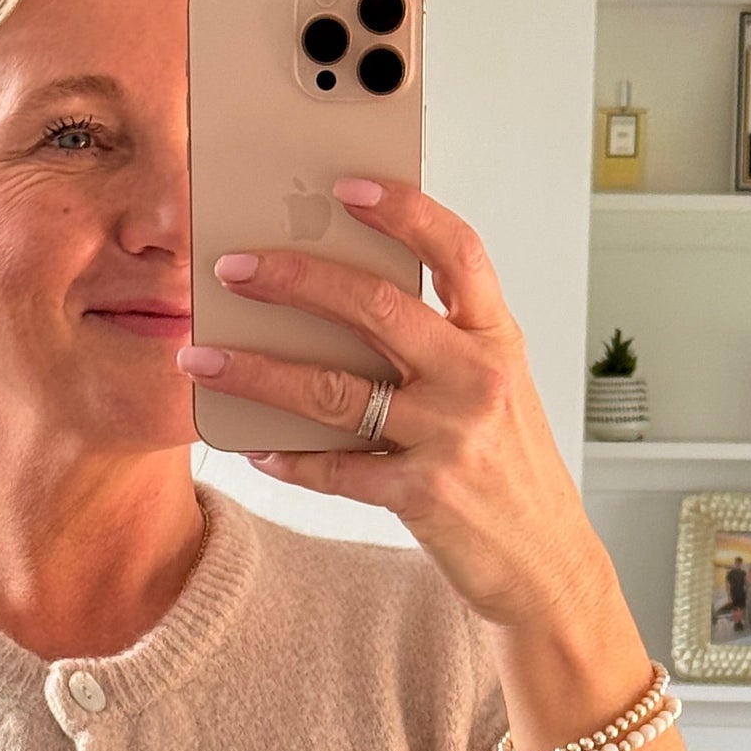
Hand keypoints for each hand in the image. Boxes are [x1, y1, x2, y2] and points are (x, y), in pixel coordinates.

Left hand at [176, 179, 616, 633]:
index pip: (457, 251)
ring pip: (335, 390)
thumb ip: (440, 345)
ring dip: (257, 371)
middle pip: (375, 307)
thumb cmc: (510, 470)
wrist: (546, 563)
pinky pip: (336, 469)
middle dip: (294, 280)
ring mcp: (451, 437)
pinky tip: (253, 449)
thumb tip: (340, 304)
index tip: (347, 186)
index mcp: (497, 339)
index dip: (404, 210)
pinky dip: (288, 459)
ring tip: (203, 357)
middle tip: (234, 267)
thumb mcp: (496, 389)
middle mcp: (477, 378)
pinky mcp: (423, 495)